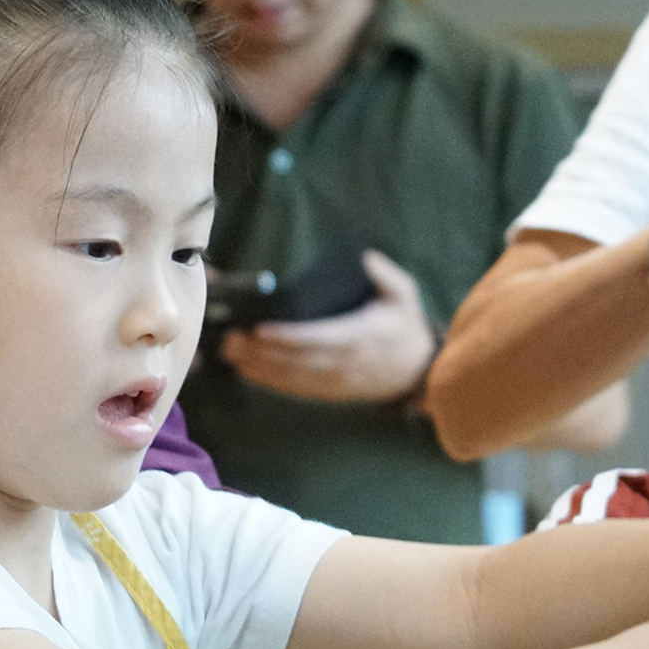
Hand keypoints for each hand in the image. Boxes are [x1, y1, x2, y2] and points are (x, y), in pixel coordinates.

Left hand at [220, 251, 435, 404]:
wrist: (418, 371)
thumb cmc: (406, 327)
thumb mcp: (404, 294)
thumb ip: (384, 274)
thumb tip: (364, 258)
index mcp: (358, 336)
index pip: (316, 338)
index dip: (287, 336)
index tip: (260, 329)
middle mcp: (343, 362)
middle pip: (295, 359)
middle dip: (260, 351)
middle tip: (231, 338)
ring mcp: (335, 380)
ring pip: (291, 376)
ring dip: (258, 366)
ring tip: (231, 353)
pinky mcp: (330, 391)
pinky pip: (296, 388)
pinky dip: (270, 381)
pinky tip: (248, 370)